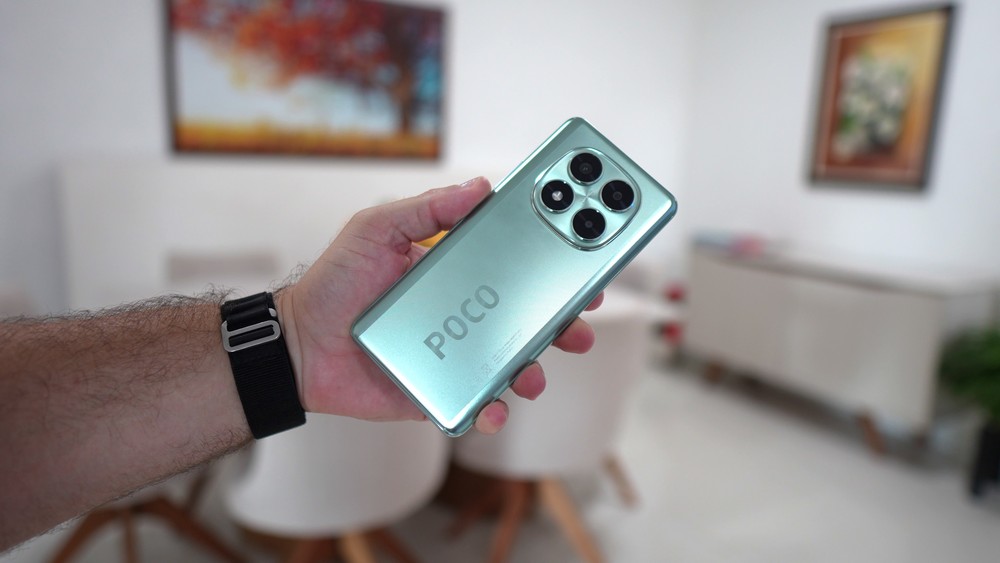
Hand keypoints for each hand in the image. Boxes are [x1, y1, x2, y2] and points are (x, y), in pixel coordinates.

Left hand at [277, 177, 600, 433]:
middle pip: (524, 321)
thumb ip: (426, 208)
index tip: (580, 270)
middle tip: (580, 327)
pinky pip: (475, 405)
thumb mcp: (376, 228)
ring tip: (533, 373)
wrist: (297, 345)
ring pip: (508, 365)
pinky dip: (492, 412)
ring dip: (533, 370)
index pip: (512, 270)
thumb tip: (480, 186)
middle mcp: (460, 316)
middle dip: (561, 325)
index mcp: (454, 275)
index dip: (549, 271)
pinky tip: (494, 409)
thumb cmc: (334, 282)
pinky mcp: (437, 392)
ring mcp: (451, 356)